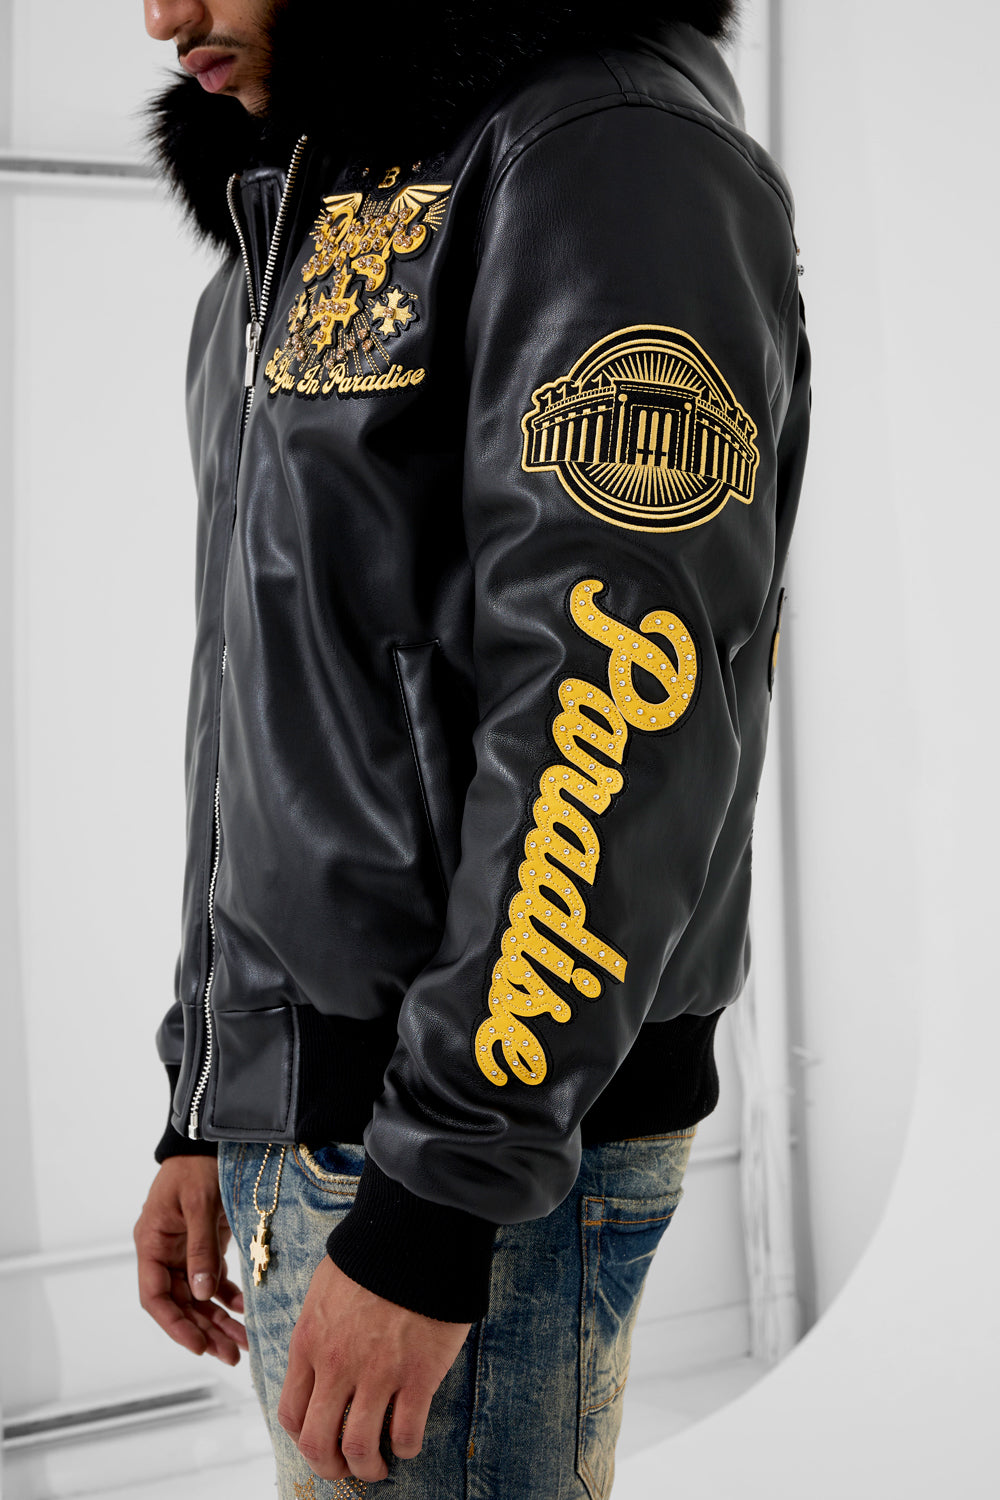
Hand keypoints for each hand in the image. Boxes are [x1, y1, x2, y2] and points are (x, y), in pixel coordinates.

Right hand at [134, 1156, 247, 1364]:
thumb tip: (201, 1294)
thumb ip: (200, 1249)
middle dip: (204, 1331)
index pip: (155, 1297)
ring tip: (241, 1344)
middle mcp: (164, 1253)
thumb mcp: (199, 1205)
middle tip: (230, 1355)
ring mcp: (183, 1251)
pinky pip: (212, 1280)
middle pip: (180, 1304)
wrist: (209, 1141)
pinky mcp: (204, 1246)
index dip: (174, 1325)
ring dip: (218, 1320)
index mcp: (151, 1243)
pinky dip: (227, 1297)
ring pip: (198, 1297)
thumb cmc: (197, 1166)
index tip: (198, 1345)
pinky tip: (244, 1310)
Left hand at [278, 1256, 470, 1482]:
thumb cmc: (371, 1256)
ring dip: (370, 1468)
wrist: (414, 1233)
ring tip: (382, 1465)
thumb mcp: (324, 1290)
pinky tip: (409, 1440)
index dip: (304, 1437)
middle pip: (318, 1443)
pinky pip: (407, 1433)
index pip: (291, 1414)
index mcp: (308, 1343)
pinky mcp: (418, 1374)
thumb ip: (316, 1331)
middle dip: (331, 1467)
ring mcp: (378, 1373)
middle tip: (347, 1468)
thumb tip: (316, 1359)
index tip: (320, 1441)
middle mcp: (336, 1366)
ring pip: (362, 1448)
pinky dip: (407, 1447)